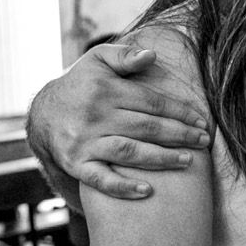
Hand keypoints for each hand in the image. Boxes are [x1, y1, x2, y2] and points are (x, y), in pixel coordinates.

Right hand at [29, 43, 209, 200]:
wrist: (41, 114)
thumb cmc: (81, 84)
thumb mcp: (98, 60)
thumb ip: (125, 55)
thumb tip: (151, 54)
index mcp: (104, 90)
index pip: (151, 103)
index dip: (179, 112)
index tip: (201, 121)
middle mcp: (94, 116)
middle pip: (145, 127)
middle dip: (179, 135)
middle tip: (203, 142)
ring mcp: (84, 142)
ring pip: (129, 152)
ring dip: (161, 158)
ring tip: (188, 161)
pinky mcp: (75, 164)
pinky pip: (100, 179)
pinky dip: (122, 187)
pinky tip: (146, 191)